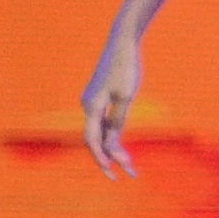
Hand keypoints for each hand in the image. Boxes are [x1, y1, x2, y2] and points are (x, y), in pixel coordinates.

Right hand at [81, 25, 145, 178]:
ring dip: (114, 147)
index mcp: (92, 106)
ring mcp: (93, 102)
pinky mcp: (100, 98)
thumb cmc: (127, 68)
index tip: (112, 173)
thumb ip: (118, 119)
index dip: (101, 158)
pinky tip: (122, 146)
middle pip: (96, 139)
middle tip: (129, 174)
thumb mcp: (126, 96)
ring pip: (101, 132)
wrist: (123, 43)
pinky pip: (104, 122)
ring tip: (130, 164)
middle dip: (111, 158)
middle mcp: (88, 106)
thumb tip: (112, 140)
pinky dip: (113, 135)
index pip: (93, 140)